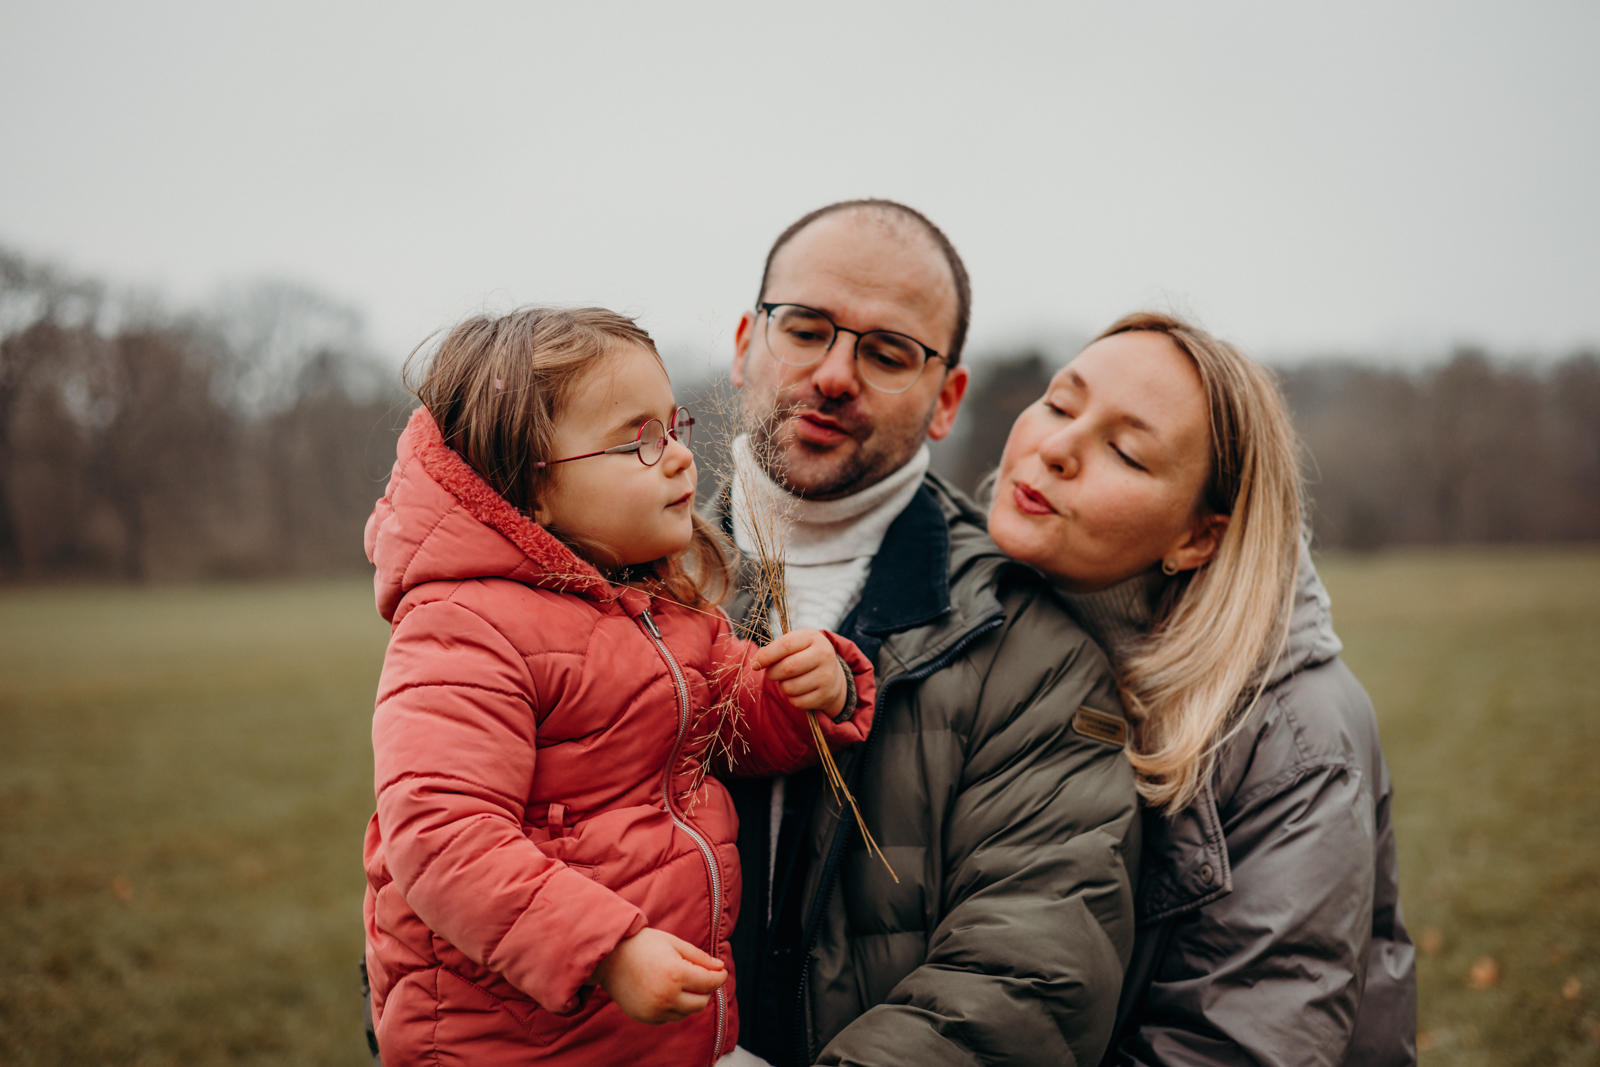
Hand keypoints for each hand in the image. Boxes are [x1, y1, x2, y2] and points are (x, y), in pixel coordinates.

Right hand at [591, 927, 726, 1024]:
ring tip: (682, 982)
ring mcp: (655, 1010)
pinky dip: (675, 1007)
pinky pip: (670, 1017)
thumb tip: (720, 968)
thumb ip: (699, 957)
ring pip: (687, 1013)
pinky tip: (667, 991)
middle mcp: (667, 996)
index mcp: (676, 974)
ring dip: (691, 1000)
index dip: (720, 977)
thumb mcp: (673, 943)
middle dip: (706, 990)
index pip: (710, 983)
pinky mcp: (646, 1017)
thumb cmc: (642, 944)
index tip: (721, 972)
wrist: (608, 957)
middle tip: (702, 976)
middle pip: (701, 1002)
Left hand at [751, 629, 848, 718]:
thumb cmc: (805, 655)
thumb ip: (775, 649)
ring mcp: (827, 676)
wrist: (833, 675)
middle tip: (771, 673)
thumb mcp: (795, 645)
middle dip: (772, 673)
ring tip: (789, 680)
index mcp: (813, 637)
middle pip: (787, 668)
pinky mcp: (825, 695)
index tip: (755, 664)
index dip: (766, 656)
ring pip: (790, 687)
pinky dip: (792, 698)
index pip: (785, 645)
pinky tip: (799, 690)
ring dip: (783, 686)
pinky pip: (797, 701)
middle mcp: (823, 655)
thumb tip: (756, 662)